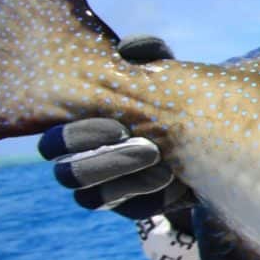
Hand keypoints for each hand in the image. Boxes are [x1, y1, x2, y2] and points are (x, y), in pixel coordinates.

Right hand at [36, 35, 193, 220]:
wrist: (207, 131)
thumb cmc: (170, 94)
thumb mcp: (162, 72)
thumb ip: (147, 57)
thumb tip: (132, 47)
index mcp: (77, 126)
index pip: (52, 142)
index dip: (77, 137)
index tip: (119, 126)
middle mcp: (81, 160)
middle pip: (67, 175)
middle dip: (105, 162)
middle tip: (150, 149)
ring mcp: (104, 187)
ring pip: (89, 198)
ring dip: (129, 182)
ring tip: (166, 166)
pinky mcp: (132, 205)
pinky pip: (131, 211)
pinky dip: (153, 198)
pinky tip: (178, 181)